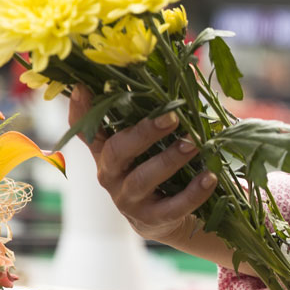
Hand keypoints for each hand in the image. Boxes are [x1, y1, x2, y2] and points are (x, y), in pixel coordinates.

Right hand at [67, 85, 217, 246]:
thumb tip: (184, 68)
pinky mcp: (150, 220)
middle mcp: (110, 174)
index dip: (80, 110)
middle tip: (172, 116)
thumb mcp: (148, 142)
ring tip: (194, 143)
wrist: (164, 219)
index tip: (83, 87)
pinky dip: (192, 192)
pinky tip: (210, 177)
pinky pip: (171, 207)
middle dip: (144, 132)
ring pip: (143, 178)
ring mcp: (127, 199)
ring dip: (169, 159)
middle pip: (116, 151)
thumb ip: (155, 112)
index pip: (85, 130)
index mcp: (106, 150)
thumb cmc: (156, 167)